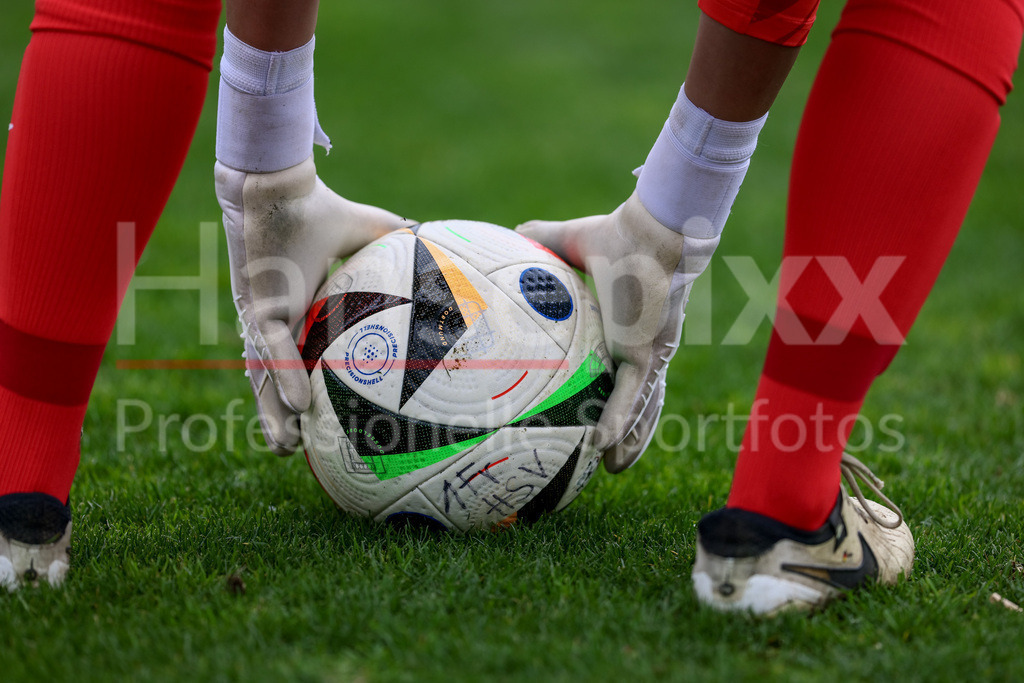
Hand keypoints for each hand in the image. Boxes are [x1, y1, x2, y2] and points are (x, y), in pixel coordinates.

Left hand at [215, 156, 412, 454]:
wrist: (283, 186)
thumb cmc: (319, 206)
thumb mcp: (367, 231)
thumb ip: (393, 238)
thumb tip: (431, 234)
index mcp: (297, 308)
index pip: (297, 357)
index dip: (301, 386)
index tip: (315, 415)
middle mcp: (277, 320)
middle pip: (273, 379)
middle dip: (278, 415)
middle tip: (291, 450)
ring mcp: (266, 318)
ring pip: (267, 377)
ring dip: (274, 413)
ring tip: (285, 449)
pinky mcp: (262, 308)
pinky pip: (277, 352)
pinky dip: (287, 380)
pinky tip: (298, 411)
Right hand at [517, 192, 718, 471]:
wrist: (653, 230)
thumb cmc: (622, 234)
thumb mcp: (575, 242)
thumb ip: (546, 238)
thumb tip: (515, 231)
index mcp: (632, 329)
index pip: (626, 371)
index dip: (618, 394)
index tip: (601, 412)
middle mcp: (646, 348)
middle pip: (641, 401)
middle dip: (631, 431)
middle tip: (610, 457)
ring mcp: (650, 355)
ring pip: (641, 409)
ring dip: (629, 441)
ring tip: (613, 468)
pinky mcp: (648, 355)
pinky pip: (632, 397)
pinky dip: (620, 423)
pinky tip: (605, 448)